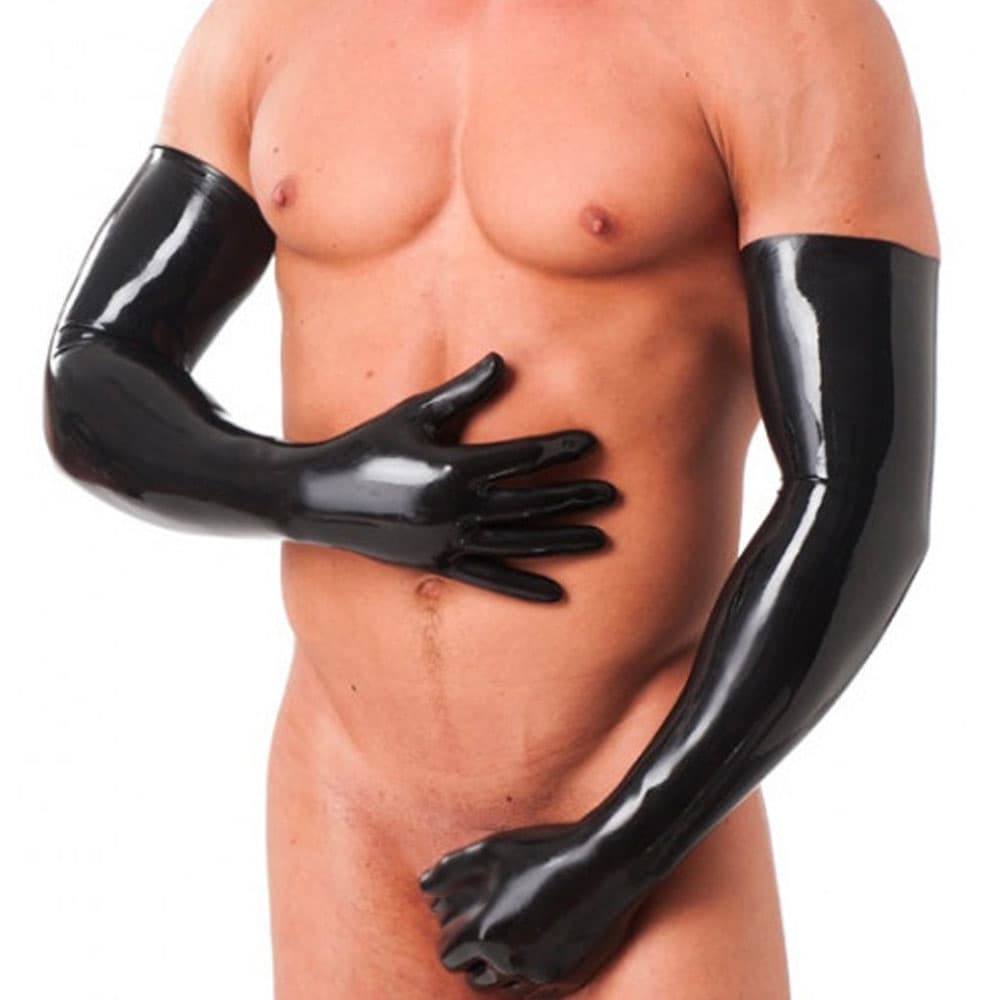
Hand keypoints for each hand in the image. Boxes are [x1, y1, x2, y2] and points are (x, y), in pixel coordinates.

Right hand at [283, 353, 617, 600]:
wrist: (320, 496)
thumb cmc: (369, 445)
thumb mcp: (412, 414)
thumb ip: (462, 393)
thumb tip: (501, 360)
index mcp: (454, 467)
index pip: (522, 457)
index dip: (559, 449)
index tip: (593, 443)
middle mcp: (458, 508)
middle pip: (531, 503)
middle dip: (575, 497)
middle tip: (613, 495)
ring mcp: (450, 541)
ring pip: (519, 544)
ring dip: (562, 542)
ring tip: (600, 540)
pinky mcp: (439, 565)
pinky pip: (489, 579)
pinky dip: (524, 587)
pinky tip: (557, 593)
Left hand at [417, 822, 642, 994]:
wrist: (606, 864)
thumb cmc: (544, 852)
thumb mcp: (492, 850)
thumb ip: (450, 870)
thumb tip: (423, 889)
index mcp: (485, 932)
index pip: (447, 955)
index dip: (453, 939)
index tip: (463, 925)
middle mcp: (508, 962)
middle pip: (472, 978)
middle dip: (474, 959)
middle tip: (487, 933)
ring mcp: (539, 975)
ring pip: (502, 989)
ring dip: (500, 969)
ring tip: (512, 938)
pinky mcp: (567, 981)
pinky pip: (534, 991)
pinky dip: (529, 974)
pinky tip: (538, 945)